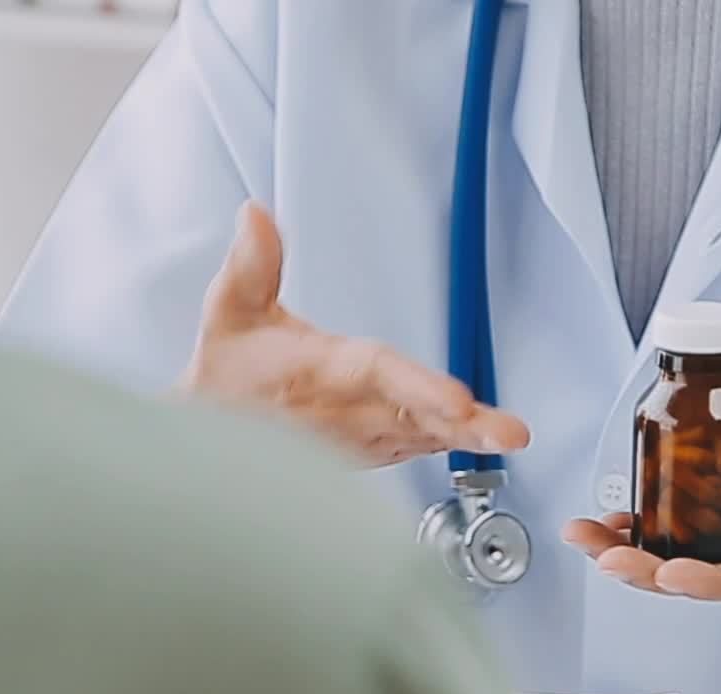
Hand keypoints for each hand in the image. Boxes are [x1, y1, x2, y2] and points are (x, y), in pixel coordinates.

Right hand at [179, 202, 529, 465]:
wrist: (211, 435)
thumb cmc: (229, 370)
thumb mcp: (229, 311)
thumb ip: (252, 263)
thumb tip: (257, 214)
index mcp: (318, 371)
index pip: (375, 373)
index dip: (419, 386)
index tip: (458, 400)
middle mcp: (345, 412)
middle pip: (413, 415)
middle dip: (463, 425)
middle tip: (510, 431)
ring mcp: (358, 439)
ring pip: (421, 438)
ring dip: (466, 438)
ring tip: (509, 435)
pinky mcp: (368, 452)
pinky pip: (416, 448)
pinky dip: (447, 443)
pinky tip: (484, 437)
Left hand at [563, 447, 720, 605]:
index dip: (708, 580)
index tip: (669, 574)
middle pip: (700, 580)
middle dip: (643, 570)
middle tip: (596, 551)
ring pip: (686, 566)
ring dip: (632, 555)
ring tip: (583, 534)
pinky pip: (691, 546)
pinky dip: (650, 536)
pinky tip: (615, 521)